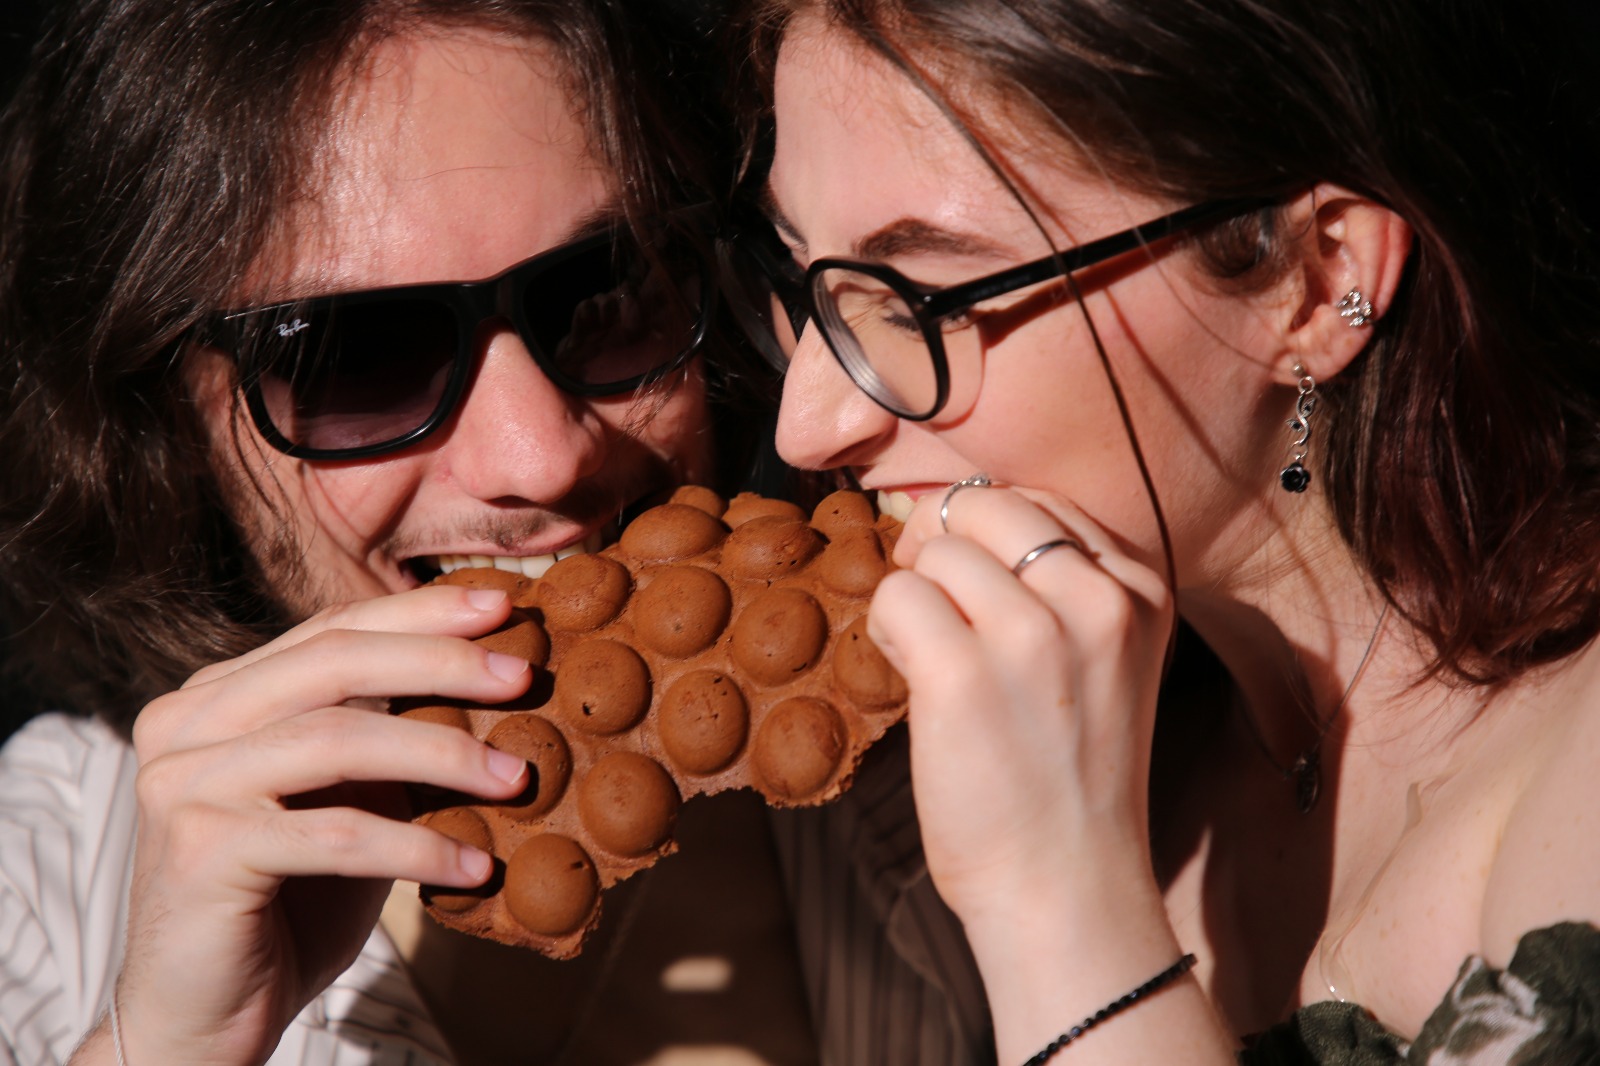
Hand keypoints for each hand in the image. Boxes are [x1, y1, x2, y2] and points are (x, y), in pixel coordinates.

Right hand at [116, 585, 532, 1064]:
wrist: (204, 1014)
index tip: (501, 606)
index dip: (419, 613)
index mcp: (218, 695)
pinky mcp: (200, 850)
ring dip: (442, 755)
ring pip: (336, 740)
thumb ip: (387, 740)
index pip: (330, 631)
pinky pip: (335, 834)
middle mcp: (187, 722)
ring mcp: (184, 783)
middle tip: (521, 675)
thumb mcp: (348, 801)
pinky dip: (417, 847)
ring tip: (516, 780)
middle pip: (333, 662)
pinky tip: (475, 867)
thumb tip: (494, 682)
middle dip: (440, 661)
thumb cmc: (289, 903)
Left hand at [867, 484, 1173, 933]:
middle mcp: (1098, 600)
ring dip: (914, 599)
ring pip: (935, 551)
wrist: (1066, 887)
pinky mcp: (964, 674)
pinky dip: (888, 632)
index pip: (1043, 503)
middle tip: (936, 612)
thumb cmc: (1067, 779)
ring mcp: (1033, 634)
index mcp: (1139, 590)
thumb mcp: (1104, 661)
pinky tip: (913, 679)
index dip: (988, 534)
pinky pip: (897, 597)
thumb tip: (951, 520)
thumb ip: (1056, 588)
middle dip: (942, 546)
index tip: (975, 591)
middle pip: (983, 506)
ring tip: (935, 664)